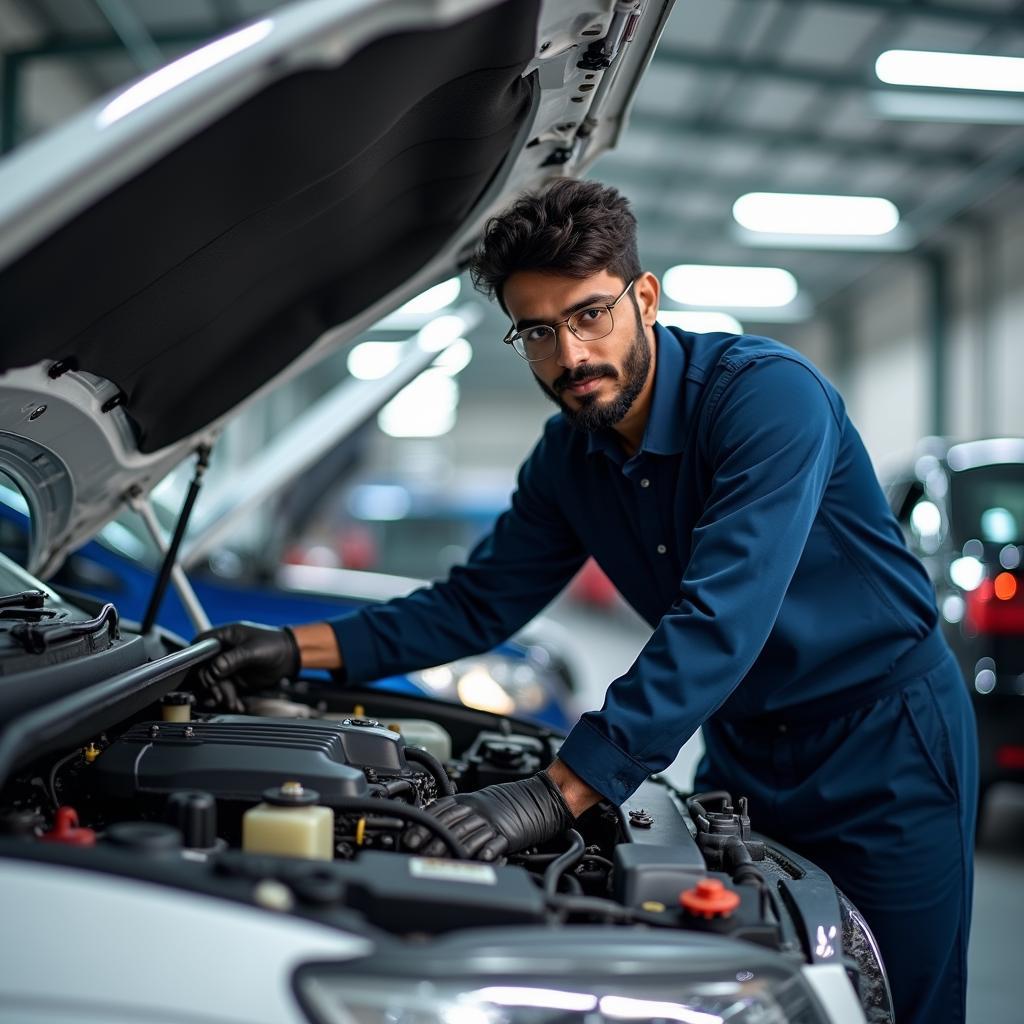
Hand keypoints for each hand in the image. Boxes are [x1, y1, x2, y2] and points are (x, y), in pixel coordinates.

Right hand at [195, 622, 299, 709]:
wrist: (289, 657)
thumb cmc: (274, 644)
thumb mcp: (253, 650)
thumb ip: (233, 659)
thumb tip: (214, 668)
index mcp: (223, 637)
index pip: (200, 648)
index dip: (199, 664)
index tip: (208, 678)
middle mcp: (222, 652)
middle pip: (205, 670)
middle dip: (212, 685)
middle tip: (221, 696)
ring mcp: (227, 666)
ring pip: (214, 684)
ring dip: (221, 696)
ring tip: (231, 703)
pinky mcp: (234, 679)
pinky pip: (225, 690)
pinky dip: (229, 699)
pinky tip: (236, 705)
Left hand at [405, 772, 573, 860]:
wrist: (543, 796)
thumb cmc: (513, 802)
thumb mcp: (483, 801)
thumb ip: (461, 810)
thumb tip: (435, 819)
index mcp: (471, 800)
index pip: (442, 809)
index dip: (424, 822)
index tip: (410, 836)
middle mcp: (480, 809)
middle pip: (451, 824)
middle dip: (431, 838)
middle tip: (415, 850)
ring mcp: (494, 822)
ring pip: (468, 835)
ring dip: (449, 849)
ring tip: (435, 860)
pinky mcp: (509, 834)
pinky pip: (494, 844)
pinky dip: (484, 852)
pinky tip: (475, 860)